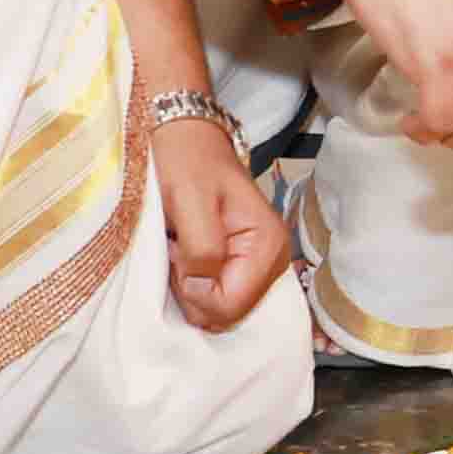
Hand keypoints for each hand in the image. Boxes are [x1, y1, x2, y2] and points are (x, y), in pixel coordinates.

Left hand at [154, 116, 293, 331]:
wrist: (185, 139)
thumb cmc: (185, 161)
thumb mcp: (189, 198)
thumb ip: (202, 247)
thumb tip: (203, 286)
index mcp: (267, 244)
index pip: (231, 305)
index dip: (194, 290)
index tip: (179, 253)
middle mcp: (273, 260)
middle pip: (229, 313)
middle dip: (193, 289)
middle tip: (180, 248)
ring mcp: (259, 266)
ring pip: (220, 310)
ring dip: (191, 286)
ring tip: (182, 247)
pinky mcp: (243, 266)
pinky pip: (217, 297)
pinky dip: (193, 284)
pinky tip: (187, 256)